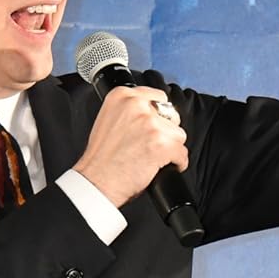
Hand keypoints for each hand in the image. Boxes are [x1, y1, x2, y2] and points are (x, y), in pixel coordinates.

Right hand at [73, 86, 188, 206]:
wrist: (96, 181)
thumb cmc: (99, 159)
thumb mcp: (108, 120)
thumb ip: (129, 112)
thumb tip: (150, 114)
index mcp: (121, 96)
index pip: (157, 96)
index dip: (158, 115)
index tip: (155, 125)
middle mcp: (136, 105)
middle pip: (170, 115)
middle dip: (165, 130)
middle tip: (149, 144)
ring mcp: (150, 124)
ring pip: (178, 134)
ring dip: (170, 148)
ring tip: (152, 157)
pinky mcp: (161, 143)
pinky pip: (182, 153)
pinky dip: (177, 163)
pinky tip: (160, 167)